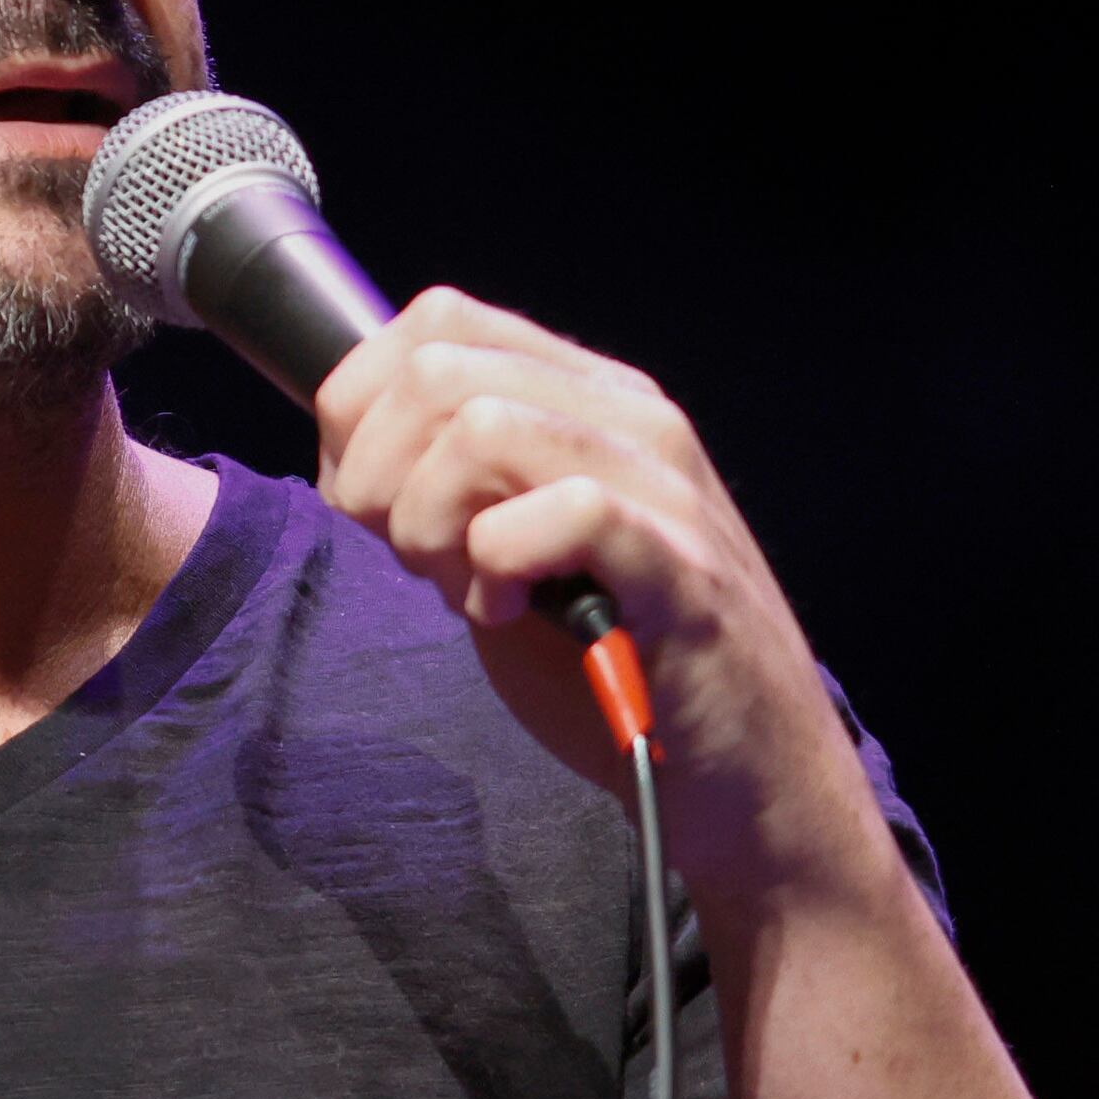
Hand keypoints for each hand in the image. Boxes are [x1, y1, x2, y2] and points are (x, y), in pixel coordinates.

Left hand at [312, 290, 894, 908]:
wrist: (747, 777)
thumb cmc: (616, 669)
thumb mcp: (509, 555)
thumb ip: (446, 492)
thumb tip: (351, 461)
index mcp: (588, 398)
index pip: (435, 321)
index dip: (360, 408)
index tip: (367, 501)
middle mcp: (630, 418)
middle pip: (436, 367)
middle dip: (378, 474)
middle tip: (414, 558)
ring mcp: (662, 485)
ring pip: (482, 426)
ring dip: (432, 522)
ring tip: (467, 590)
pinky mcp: (682, 566)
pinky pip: (562, 512)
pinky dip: (498, 566)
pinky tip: (507, 614)